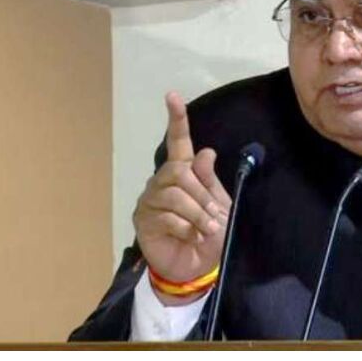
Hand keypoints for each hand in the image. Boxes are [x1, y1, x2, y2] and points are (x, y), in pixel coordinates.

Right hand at [133, 91, 230, 303]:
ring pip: (174, 195)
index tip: (172, 95)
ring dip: (196, 213)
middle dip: (202, 195)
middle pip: (179, 172)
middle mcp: (163, 181)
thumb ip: (209, 179)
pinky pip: (167, 217)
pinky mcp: (143, 220)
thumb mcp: (218, 203)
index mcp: (183, 172)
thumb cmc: (208, 231)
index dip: (177, 119)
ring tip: (205, 228)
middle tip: (213, 216)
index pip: (179, 141)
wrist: (196, 264)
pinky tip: (188, 236)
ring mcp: (150, 199)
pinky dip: (186, 228)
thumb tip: (206, 151)